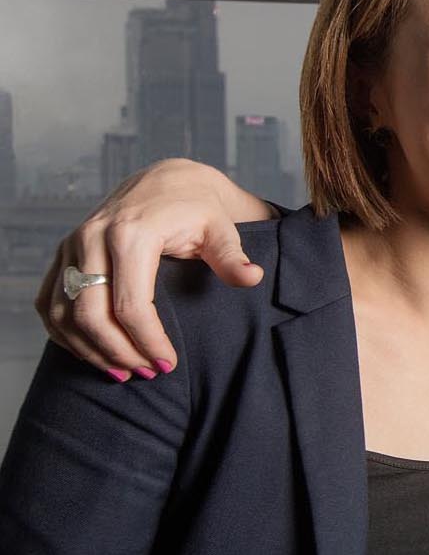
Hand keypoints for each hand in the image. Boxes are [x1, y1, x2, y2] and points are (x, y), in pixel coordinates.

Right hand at [36, 159, 266, 376]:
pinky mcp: (63, 253)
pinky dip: (65, 333)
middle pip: (90, 314)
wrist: (167, 181)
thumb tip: (252, 278)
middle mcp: (93, 238)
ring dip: (89, 349)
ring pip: (63, 312)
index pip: (130, 305)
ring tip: (122, 371)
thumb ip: (232, 257)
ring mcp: (72, 245)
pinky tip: (92, 351)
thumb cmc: (197, 207)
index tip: (167, 364)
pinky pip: (49, 302)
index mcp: (131, 234)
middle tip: (146, 373)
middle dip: (118, 352)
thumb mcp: (221, 228)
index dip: (147, 341)